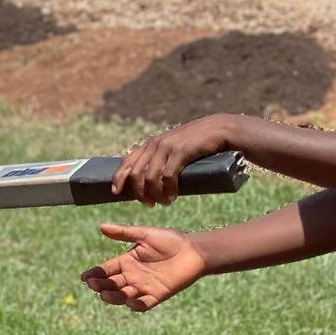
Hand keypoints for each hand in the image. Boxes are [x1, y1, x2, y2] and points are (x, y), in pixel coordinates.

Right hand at [80, 224, 207, 312]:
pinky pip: (144, 304)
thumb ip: (124, 233)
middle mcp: (133, 276)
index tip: (84, 277)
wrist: (194, 250)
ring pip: (123, 296)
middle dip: (101, 285)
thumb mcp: (145, 234)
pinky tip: (130, 301)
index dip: (95, 274)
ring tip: (105, 294)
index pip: (106, 270)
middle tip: (94, 284)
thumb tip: (101, 226)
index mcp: (127, 261)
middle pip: (111, 284)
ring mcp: (144, 287)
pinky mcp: (157, 295)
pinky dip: (136, 305)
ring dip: (113, 296)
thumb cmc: (171, 240)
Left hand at [113, 114, 238, 205]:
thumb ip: (162, 158)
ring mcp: (167, 147)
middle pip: (136, 174)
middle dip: (140, 193)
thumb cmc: (197, 143)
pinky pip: (168, 176)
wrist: (219, 129)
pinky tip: (173, 196)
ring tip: (164, 203)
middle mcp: (155, 144)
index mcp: (151, 144)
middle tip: (150, 204)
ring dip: (155, 195)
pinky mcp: (181, 151)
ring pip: (150, 178)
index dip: (118, 178)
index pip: (127, 162)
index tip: (116, 192)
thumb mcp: (174, 148)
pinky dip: (169, 190)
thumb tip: (151, 180)